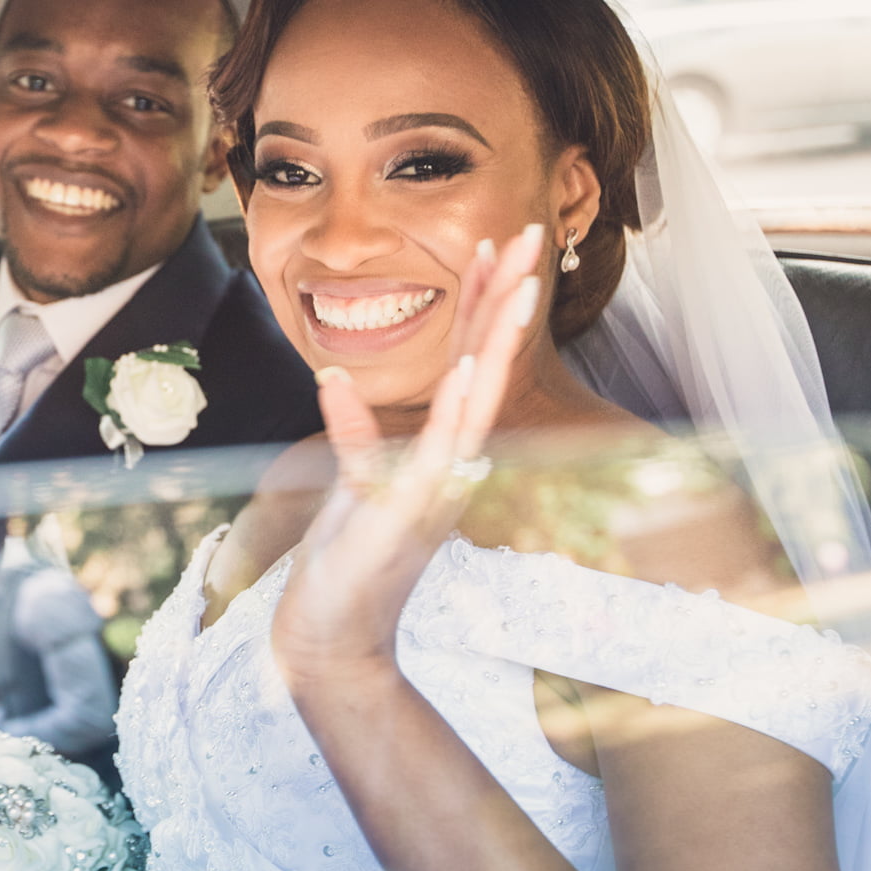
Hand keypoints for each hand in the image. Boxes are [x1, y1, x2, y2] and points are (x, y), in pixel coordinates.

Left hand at [271, 224, 543, 690]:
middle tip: (535, 237)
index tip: (498, 242)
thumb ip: (356, 431)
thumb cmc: (347, 561)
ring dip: (492, 346)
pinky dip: (447, 412)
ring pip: (473, 404)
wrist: (335, 633)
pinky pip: (427, 455)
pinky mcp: (404, 513)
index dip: (481, 300)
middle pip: (485, 365)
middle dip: (509, 299)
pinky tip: (459, 372)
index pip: (466, 359)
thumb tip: (335, 379)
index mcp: (442, 447)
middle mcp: (451, 461)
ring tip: (516, 292)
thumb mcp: (354, 482)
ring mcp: (433, 487)